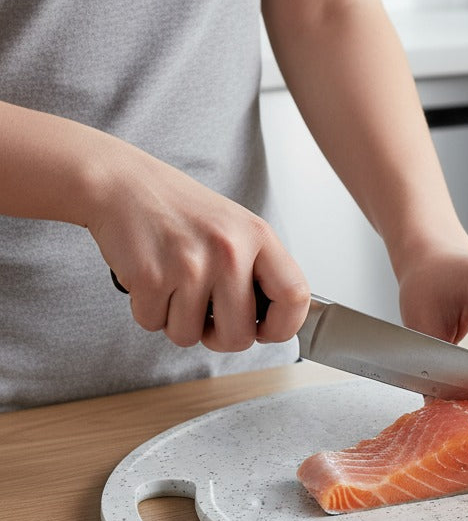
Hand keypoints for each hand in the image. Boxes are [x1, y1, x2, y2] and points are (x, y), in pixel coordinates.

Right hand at [88, 145, 309, 350]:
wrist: (120, 183)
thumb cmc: (179, 210)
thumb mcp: (235, 227)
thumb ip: (259, 270)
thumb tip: (275, 323)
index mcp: (258, 236)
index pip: (295, 297)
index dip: (283, 326)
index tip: (265, 330)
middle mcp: (229, 250)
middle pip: (240, 336)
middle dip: (220, 337)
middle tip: (208, 317)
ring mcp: (190, 265)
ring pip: (191, 337)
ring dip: (178, 322)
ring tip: (174, 286)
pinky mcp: (151, 277)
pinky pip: (154, 324)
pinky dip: (149, 311)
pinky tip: (151, 280)